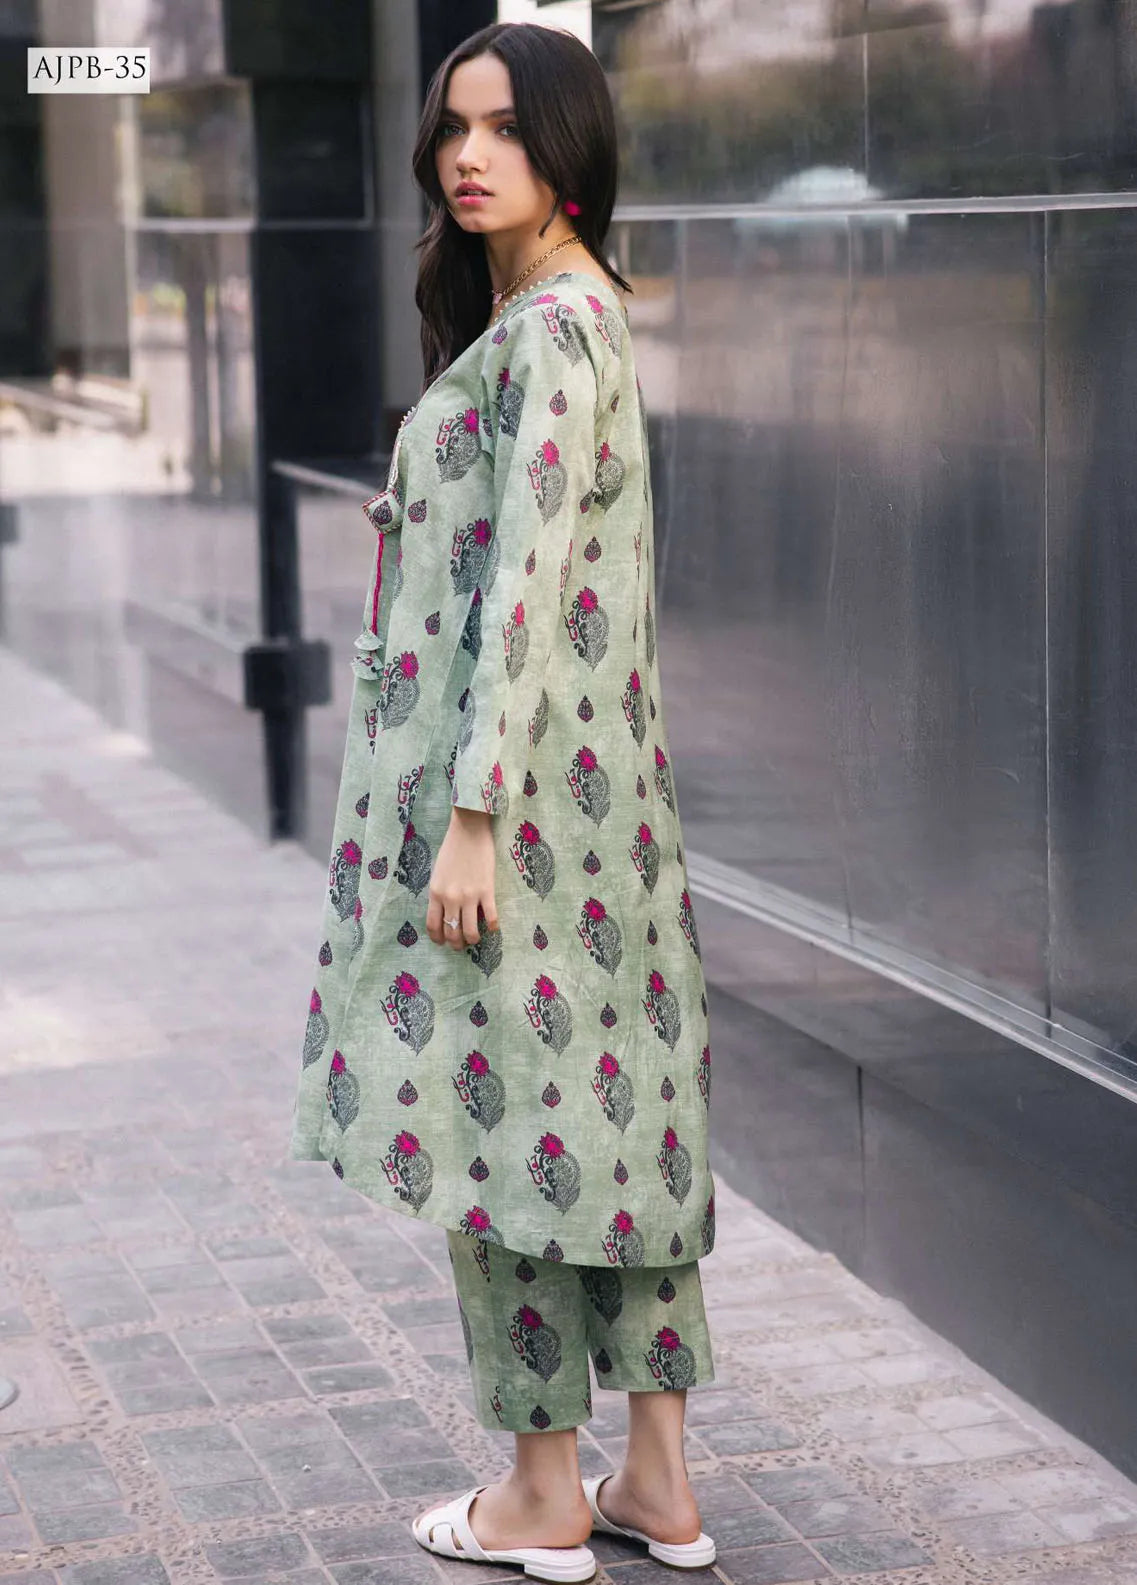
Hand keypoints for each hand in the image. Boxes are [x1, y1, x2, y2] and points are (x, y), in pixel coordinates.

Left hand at [426, 807, 499, 949]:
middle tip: (460, 946)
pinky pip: (491, 917)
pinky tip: (493, 928)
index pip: (433, 925)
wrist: (468, 830)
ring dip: (472, 940)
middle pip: (451, 931)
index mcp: (435, 893)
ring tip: (475, 940)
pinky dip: (492, 927)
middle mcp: (450, 898)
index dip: (438, 938)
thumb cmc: (452, 848)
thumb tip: (445, 911)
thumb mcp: (438, 872)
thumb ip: (440, 892)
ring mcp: (469, 896)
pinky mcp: (486, 890)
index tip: (442, 942)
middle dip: (456, 944)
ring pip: (470, 931)